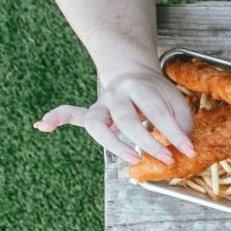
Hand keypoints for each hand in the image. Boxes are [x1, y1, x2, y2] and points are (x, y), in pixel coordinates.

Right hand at [36, 63, 194, 163]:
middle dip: (146, 141)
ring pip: (96, 122)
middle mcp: (117, 94)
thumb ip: (181, 121)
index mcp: (142, 87)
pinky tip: (43, 126)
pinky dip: (56, 118)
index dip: (175, 133)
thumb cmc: (157, 93)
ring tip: (130, 158)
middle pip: (126, 118)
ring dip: (111, 143)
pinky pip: (70, 113)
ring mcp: (102, 103)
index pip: (159, 112)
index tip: (187, 150)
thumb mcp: (176, 100)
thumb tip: (185, 145)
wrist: (133, 73)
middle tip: (164, 157)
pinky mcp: (92, 113)